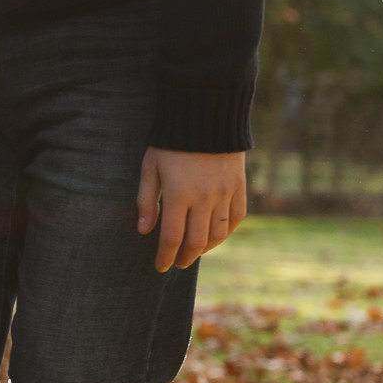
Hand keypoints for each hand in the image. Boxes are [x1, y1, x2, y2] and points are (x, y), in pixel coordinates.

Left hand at [136, 147, 247, 271]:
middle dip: (184, 257)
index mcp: (178, 195)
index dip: (165, 257)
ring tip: (193, 252)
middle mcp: (204, 198)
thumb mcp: (149, 168)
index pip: (171, 238)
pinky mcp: (239, 187)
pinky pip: (236, 218)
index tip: (160, 267)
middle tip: (176, 263)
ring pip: (218, 234)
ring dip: (205, 248)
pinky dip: (226, 232)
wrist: (205, 116)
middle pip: (196, 242)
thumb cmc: (170, 142)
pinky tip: (215, 235)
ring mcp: (225, 193)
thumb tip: (144, 230)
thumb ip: (146, 200)